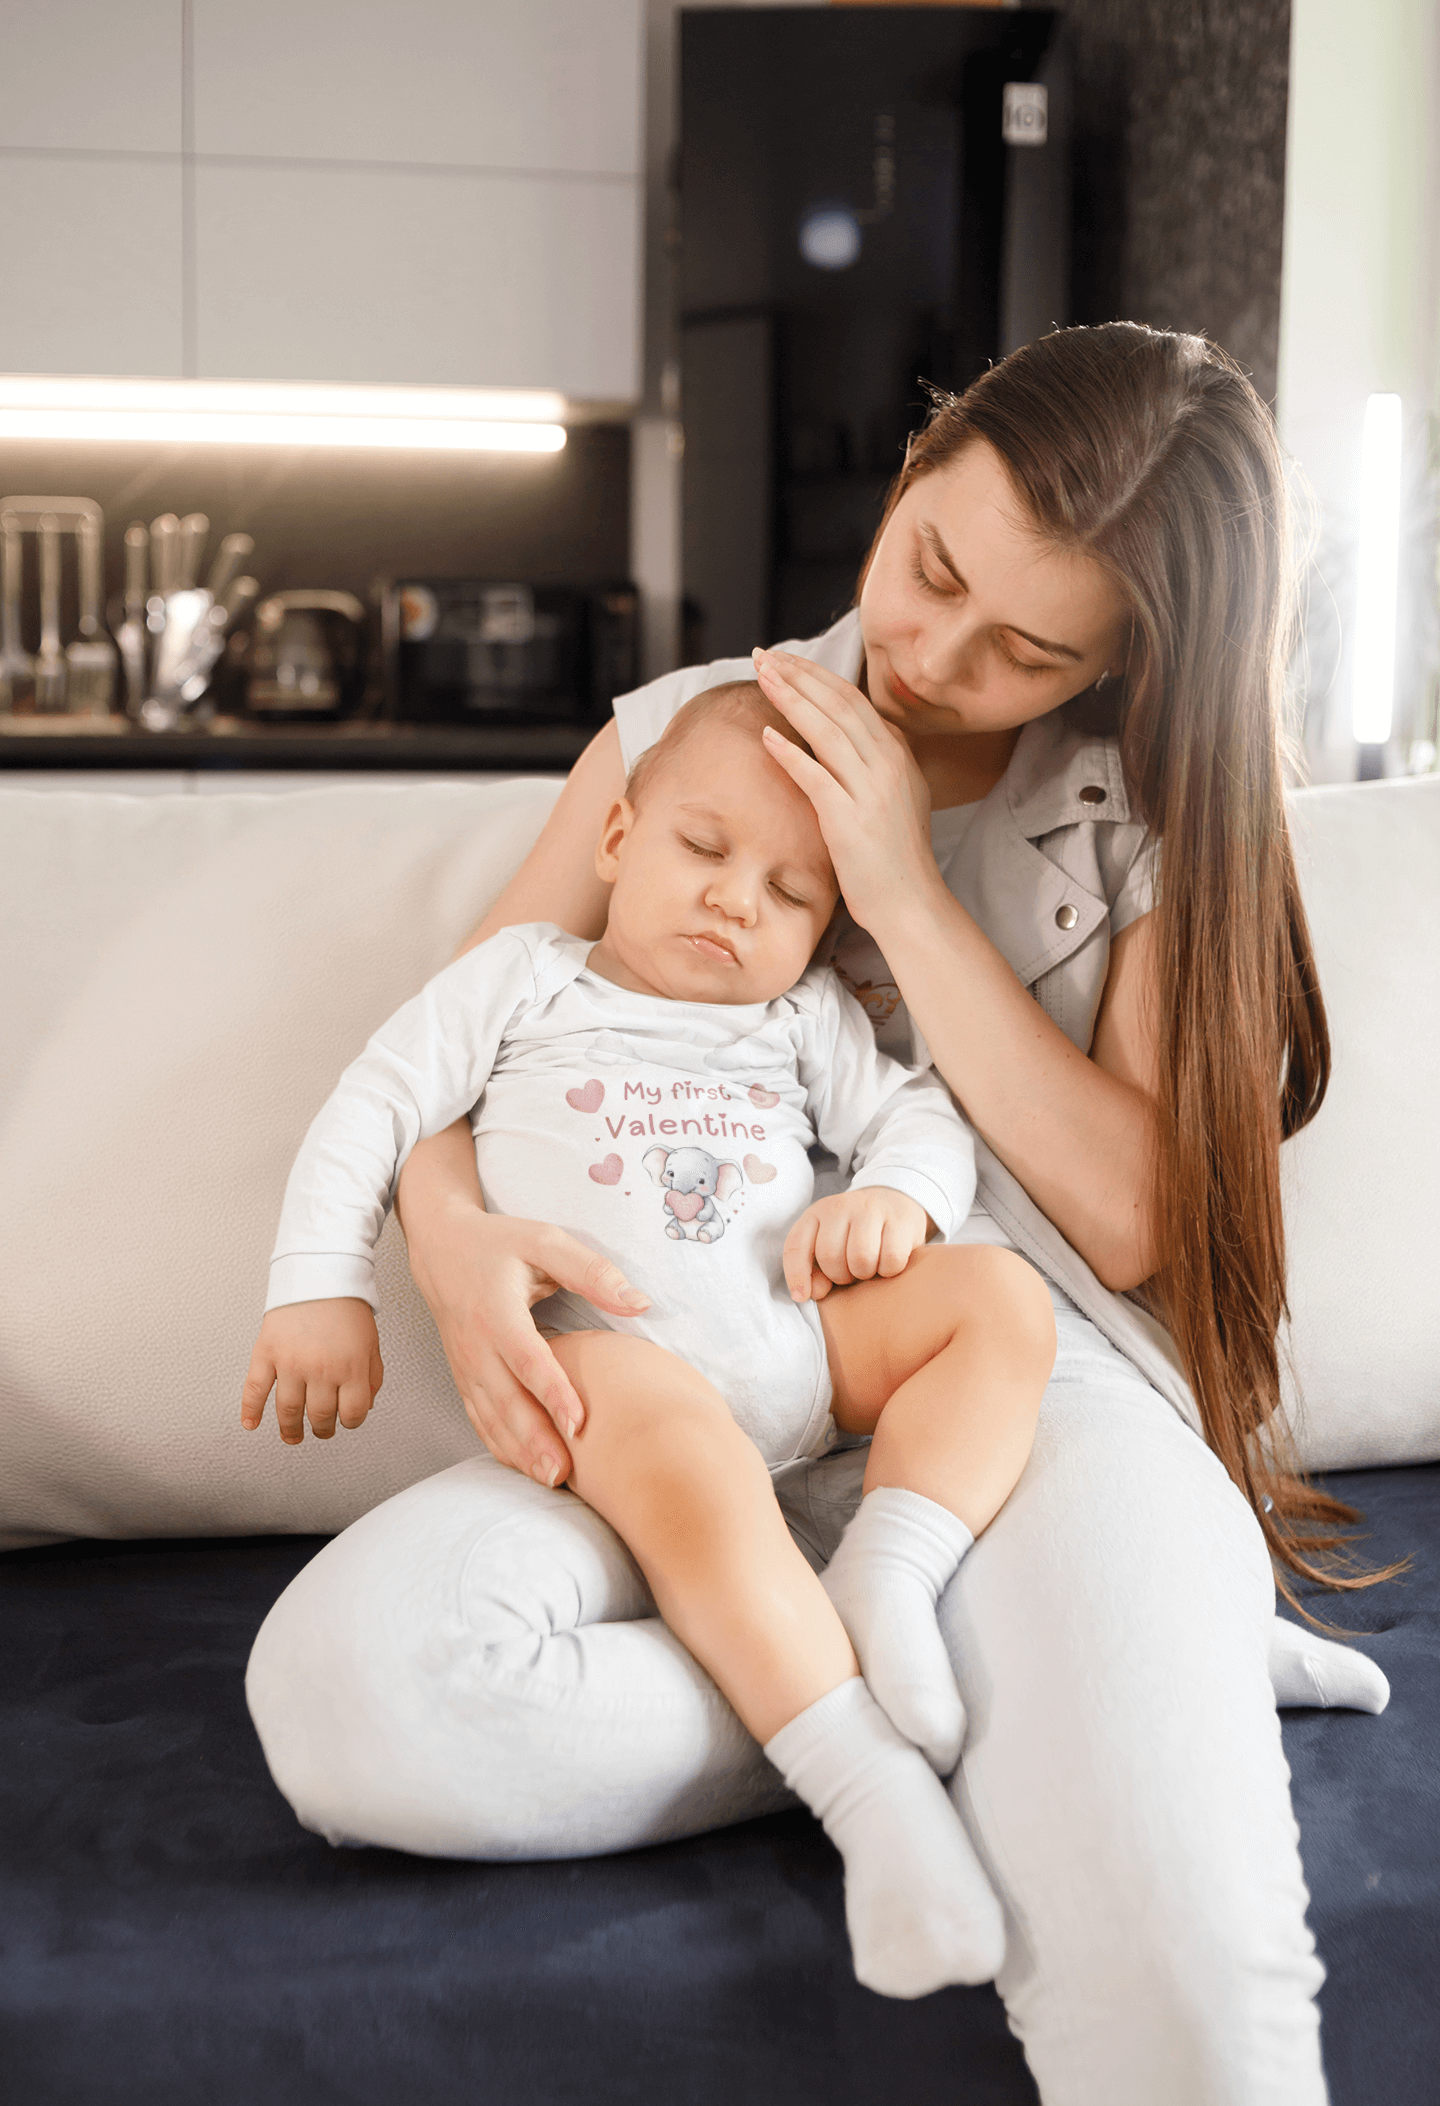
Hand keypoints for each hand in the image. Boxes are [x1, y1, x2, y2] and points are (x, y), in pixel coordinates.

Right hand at [241, 1299, 383, 1444]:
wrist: (320, 1273)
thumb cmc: (347, 1306)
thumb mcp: (371, 1343)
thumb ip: (372, 1377)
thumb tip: (366, 1405)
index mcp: (351, 1367)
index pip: (352, 1413)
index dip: (350, 1422)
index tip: (346, 1421)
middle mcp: (321, 1369)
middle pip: (319, 1416)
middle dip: (322, 1429)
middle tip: (320, 1430)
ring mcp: (291, 1362)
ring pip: (288, 1411)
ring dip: (290, 1429)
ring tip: (293, 1435)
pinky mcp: (267, 1353)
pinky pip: (255, 1389)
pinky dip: (250, 1410)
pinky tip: (251, 1423)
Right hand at [405, 1198, 649, 1487]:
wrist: (439, 1247)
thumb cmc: (499, 1243)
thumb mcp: (545, 1241)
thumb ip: (591, 1271)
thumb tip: (640, 1302)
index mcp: (496, 1310)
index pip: (526, 1359)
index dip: (552, 1392)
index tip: (580, 1422)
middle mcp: (476, 1344)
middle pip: (506, 1400)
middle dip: (535, 1440)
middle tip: (564, 1473)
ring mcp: (465, 1365)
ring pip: (490, 1417)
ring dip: (519, 1450)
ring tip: (551, 1479)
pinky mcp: (463, 1376)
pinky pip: (479, 1417)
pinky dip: (499, 1444)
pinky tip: (524, 1466)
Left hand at [751, 648, 937, 933]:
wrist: (911, 904)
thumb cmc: (893, 858)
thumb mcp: (892, 799)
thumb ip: (871, 766)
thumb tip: (839, 743)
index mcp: (898, 755)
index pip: (853, 700)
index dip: (816, 675)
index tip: (784, 661)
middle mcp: (889, 765)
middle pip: (839, 704)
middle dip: (799, 675)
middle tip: (764, 656)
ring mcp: (872, 791)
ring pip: (828, 730)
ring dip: (791, 699)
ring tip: (762, 677)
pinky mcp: (851, 820)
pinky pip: (817, 777)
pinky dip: (791, 753)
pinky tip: (766, 735)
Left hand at [783, 1188, 931, 1302]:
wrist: (894, 1201)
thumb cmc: (856, 1233)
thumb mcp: (829, 1245)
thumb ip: (816, 1271)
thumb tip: (815, 1292)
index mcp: (816, 1213)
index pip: (796, 1245)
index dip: (796, 1275)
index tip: (801, 1296)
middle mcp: (841, 1206)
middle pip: (830, 1256)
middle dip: (840, 1276)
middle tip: (851, 1272)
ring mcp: (871, 1209)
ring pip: (860, 1258)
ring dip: (865, 1273)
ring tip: (869, 1267)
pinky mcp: (900, 1219)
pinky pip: (891, 1258)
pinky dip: (890, 1270)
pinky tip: (888, 1262)